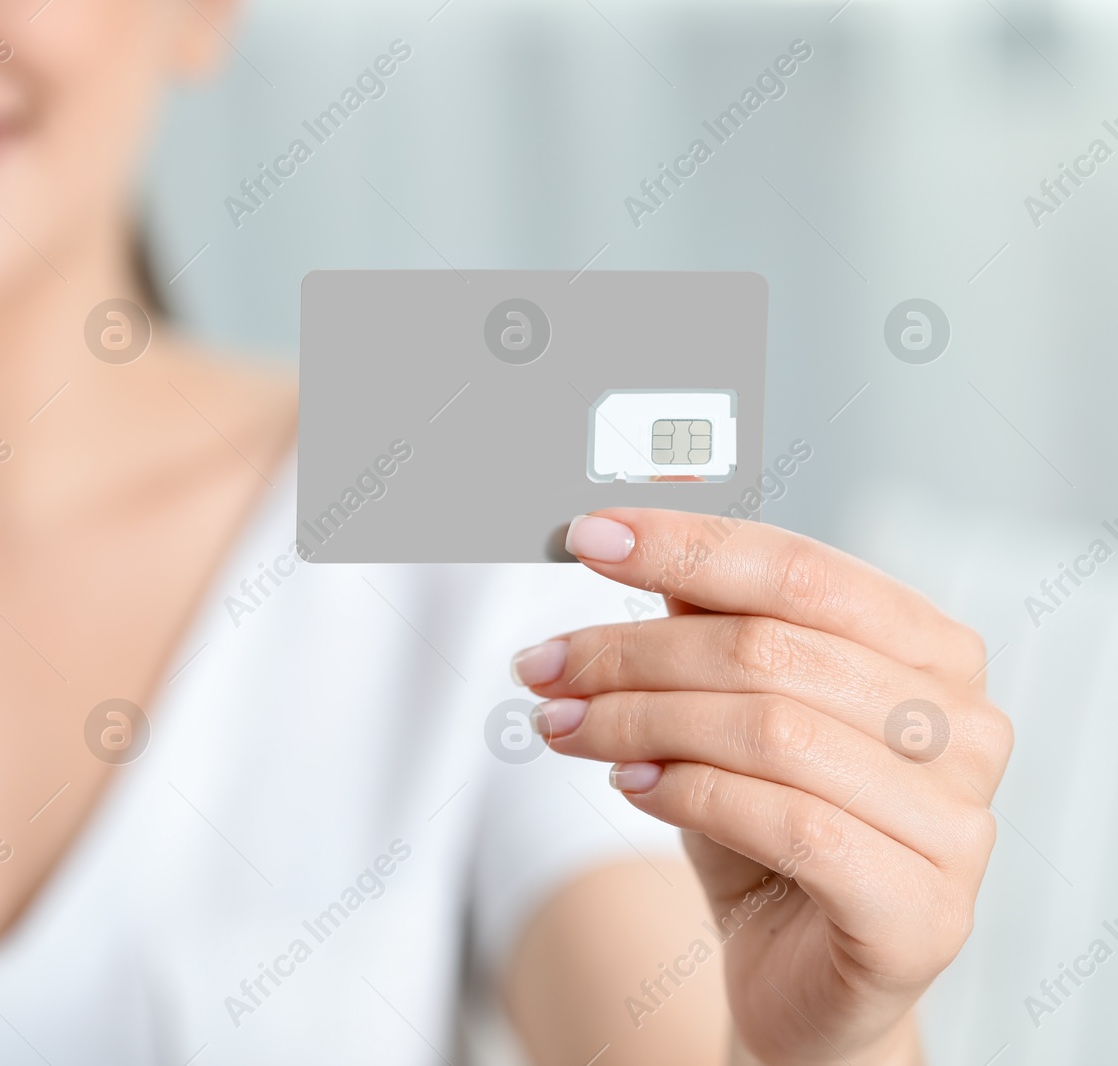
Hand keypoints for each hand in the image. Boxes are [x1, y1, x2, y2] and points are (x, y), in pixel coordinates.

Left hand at [510, 509, 1011, 1064]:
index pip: (801, 569)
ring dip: (640, 721)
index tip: (585, 537)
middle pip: (771, 649)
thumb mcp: (724, 708)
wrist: (792, 975)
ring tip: (565, 726)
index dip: (685, 546)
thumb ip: (703, 619)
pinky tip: (629, 785)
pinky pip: (792, 825)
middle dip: (632, 651)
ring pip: (772, 731)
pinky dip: (690, 794)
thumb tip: (625, 534)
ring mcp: (957, 822)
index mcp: (931, 650)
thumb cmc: (763, 830)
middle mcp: (965, 726)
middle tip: (543, 665)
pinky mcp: (923, 912)